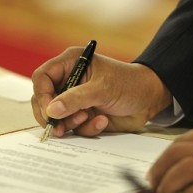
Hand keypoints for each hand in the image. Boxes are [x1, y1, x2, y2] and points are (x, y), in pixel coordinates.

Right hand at [31, 47, 171, 136]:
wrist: (150, 100)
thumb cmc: (129, 84)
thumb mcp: (102, 88)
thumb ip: (75, 99)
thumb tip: (51, 111)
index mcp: (70, 64)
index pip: (42, 78)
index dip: (42, 95)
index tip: (49, 111)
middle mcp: (69, 81)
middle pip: (44, 100)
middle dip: (52, 115)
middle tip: (59, 128)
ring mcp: (75, 100)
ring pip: (57, 117)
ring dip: (70, 122)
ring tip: (87, 118)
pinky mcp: (83, 115)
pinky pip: (75, 127)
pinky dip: (87, 128)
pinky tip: (103, 120)